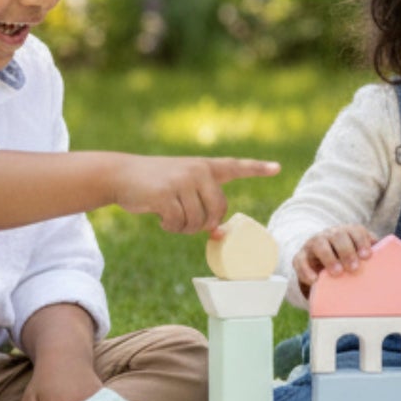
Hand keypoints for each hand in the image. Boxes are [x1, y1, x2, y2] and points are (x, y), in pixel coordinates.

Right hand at [109, 156, 279, 232]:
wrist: (122, 173)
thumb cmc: (157, 184)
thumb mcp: (183, 187)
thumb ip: (204, 204)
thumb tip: (220, 234)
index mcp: (205, 166)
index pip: (236, 166)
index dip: (258, 169)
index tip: (278, 168)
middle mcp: (198, 170)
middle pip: (217, 211)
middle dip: (203, 224)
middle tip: (186, 220)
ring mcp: (182, 181)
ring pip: (197, 221)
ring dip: (183, 227)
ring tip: (170, 215)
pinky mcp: (165, 194)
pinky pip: (178, 223)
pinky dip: (170, 226)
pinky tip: (160, 217)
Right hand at [292, 224, 375, 295]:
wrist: (316, 261)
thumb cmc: (344, 260)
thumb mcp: (357, 255)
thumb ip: (371, 255)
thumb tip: (389, 265)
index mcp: (346, 232)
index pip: (355, 230)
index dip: (361, 241)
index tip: (367, 256)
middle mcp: (329, 235)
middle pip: (338, 235)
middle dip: (347, 250)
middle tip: (354, 268)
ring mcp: (313, 244)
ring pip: (319, 244)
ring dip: (329, 257)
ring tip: (337, 272)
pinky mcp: (300, 257)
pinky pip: (300, 261)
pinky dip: (306, 271)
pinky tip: (315, 280)